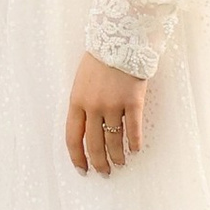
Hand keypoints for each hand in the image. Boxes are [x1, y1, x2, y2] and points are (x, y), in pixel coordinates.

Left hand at [64, 51, 147, 175]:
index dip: (77, 157)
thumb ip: (82, 103)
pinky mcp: (132, 101)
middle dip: (98, 162)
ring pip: (114, 140)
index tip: (82, 169)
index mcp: (77, 101)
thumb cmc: (100, 58)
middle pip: (94, 144)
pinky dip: (134, 142)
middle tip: (104, 172)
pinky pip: (133, 129)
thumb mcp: (82, 80)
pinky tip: (135, 150)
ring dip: (117, 156)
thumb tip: (86, 128)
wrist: (120, 38)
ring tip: (120, 163)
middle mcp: (93, 106)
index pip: (73, 137)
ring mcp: (113, 104)